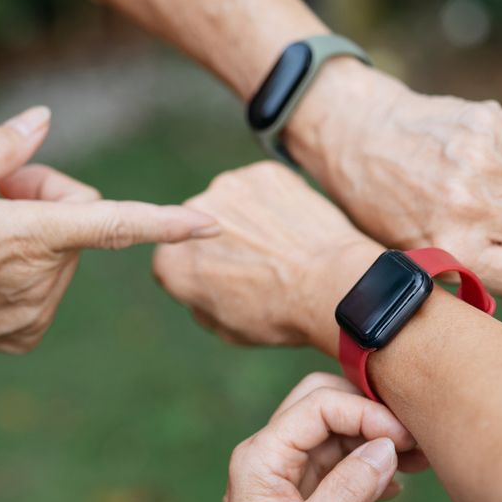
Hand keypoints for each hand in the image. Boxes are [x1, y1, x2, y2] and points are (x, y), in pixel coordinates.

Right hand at [0, 106, 218, 366]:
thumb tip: (43, 119)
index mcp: (26, 237)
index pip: (112, 224)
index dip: (165, 221)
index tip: (210, 222)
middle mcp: (41, 279)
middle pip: (80, 220)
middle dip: (48, 197)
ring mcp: (37, 312)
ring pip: (65, 254)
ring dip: (37, 234)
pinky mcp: (28, 334)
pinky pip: (48, 285)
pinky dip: (26, 269)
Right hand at [153, 161, 381, 355]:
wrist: (330, 286)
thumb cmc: (280, 315)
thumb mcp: (226, 329)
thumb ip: (199, 302)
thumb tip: (200, 285)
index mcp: (171, 262)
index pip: (174, 261)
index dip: (201, 272)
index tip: (226, 281)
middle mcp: (189, 215)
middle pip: (199, 226)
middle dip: (220, 241)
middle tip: (258, 262)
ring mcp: (228, 187)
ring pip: (232, 203)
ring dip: (247, 218)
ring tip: (280, 246)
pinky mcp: (263, 172)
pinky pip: (264, 187)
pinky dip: (276, 202)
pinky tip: (296, 227)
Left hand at [218, 372, 416, 501]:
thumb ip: (347, 490)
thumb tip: (386, 448)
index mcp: (260, 457)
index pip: (317, 405)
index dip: (365, 413)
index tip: (404, 438)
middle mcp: (270, 454)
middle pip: (322, 403)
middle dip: (368, 413)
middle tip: (412, 439)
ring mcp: (286, 471)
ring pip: (335, 430)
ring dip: (375, 439)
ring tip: (419, 460)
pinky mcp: (302, 491)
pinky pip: (338, 459)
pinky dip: (369, 463)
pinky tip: (397, 486)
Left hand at [286, 60, 501, 310]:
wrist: (359, 137)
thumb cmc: (391, 209)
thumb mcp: (430, 258)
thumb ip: (498, 281)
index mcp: (452, 250)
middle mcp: (469, 206)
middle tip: (492, 220)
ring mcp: (481, 161)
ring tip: (485, 190)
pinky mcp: (490, 122)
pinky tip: (486, 162)